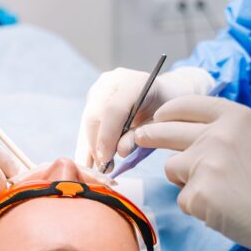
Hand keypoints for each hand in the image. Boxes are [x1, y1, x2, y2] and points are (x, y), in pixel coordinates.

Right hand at [75, 66, 213, 168]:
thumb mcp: (159, 125)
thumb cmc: (165, 111)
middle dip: (96, 145)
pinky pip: (86, 123)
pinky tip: (91, 161)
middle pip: (94, 115)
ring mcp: (99, 88)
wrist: (163, 94)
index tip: (106, 159)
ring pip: (87, 121)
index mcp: (133, 82)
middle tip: (103, 168)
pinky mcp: (92, 98)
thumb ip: (140, 137)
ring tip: (98, 167)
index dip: (107, 136)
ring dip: (89, 146)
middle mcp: (111, 81)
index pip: (113, 110)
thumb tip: (119, 151)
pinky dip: (87, 143)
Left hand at [135, 95, 250, 250]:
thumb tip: (182, 130)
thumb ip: (222, 130)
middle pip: (164, 131)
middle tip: (139, 138)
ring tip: (219, 192)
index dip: (166, 112)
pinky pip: (182, 198)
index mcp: (234, 116)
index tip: (157, 118)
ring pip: (171, 168)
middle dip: (147, 135)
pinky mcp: (197, 194)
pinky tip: (222, 210)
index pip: (186, 105)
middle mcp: (217, 135)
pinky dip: (196, 206)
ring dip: (185, 181)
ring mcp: (204, 163)